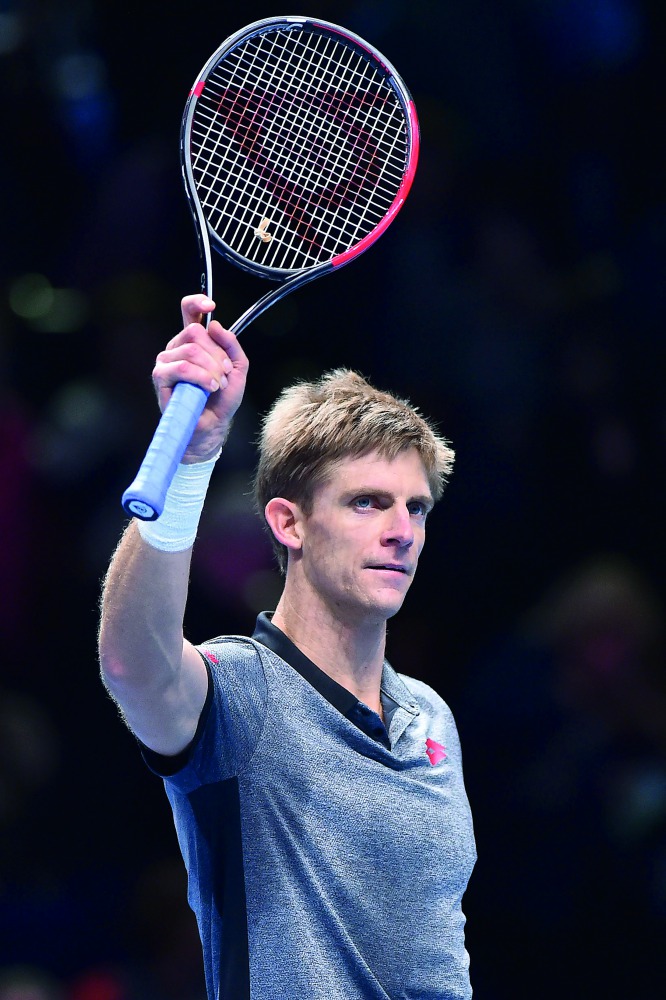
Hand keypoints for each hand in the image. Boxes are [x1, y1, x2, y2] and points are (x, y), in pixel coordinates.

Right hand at [152, 294, 248, 461]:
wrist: (213, 426)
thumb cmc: (222, 399)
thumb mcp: (238, 368)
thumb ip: (231, 344)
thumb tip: (214, 324)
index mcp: (193, 341)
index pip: (188, 312)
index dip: (197, 302)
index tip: (211, 305)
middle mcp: (177, 347)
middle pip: (195, 332)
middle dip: (217, 354)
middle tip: (225, 373)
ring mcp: (166, 361)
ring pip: (191, 350)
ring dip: (212, 369)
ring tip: (217, 386)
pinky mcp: (160, 377)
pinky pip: (183, 368)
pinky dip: (201, 378)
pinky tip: (209, 389)